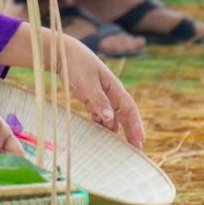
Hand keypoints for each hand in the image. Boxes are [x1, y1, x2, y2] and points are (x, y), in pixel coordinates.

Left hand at [50, 32, 144, 149]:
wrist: (64, 53)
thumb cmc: (78, 65)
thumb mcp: (88, 83)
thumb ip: (99, 101)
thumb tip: (110, 119)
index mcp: (114, 87)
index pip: (129, 109)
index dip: (136, 125)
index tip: (140, 140)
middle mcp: (111, 94)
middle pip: (124, 116)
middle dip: (131, 132)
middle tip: (136, 151)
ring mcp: (102, 97)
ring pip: (113, 118)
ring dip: (116, 132)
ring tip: (118, 149)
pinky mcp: (91, 99)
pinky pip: (100, 116)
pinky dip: (101, 126)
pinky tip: (100, 135)